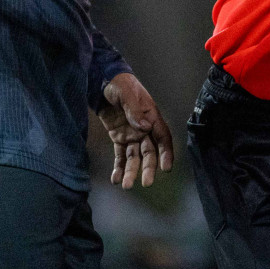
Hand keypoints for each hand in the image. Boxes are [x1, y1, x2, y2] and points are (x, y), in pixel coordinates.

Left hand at [98, 73, 174, 188]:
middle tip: (146, 183)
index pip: (163, 138)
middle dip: (148, 168)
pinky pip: (120, 155)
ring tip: (125, 185)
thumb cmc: (120, 84)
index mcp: (151, 117)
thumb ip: (135, 110)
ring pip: (134, 157)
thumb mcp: (127, 94)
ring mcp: (132, 135)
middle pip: (149, 152)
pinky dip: (119, 167)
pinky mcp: (119, 138)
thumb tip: (145, 127)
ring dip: (131, 171)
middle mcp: (144, 129)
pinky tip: (115, 179)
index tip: (166, 168)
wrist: (104, 83)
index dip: (166, 153)